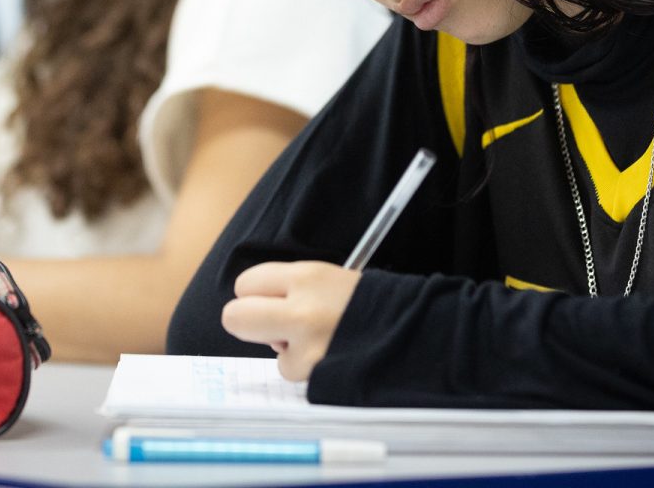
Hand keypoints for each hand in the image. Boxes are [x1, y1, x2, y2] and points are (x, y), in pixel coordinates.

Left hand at [221, 261, 361, 380]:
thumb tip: (257, 306)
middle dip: (246, 322)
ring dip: (291, 350)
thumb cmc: (373, 305)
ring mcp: (308, 346)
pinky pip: (293, 373)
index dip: (255, 294)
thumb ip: (292, 289)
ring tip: (326, 340)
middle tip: (270, 325)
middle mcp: (302, 309)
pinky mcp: (316, 376)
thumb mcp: (332, 280)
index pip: (245, 283)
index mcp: (307, 277)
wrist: (418, 334)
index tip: (269, 299)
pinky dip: (308, 369)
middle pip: (235, 316)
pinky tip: (333, 357)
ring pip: (272, 352)